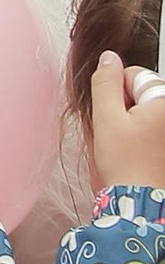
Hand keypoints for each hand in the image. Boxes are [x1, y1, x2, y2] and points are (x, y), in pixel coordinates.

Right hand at [88, 50, 164, 198]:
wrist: (140, 205)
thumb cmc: (126, 166)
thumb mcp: (106, 119)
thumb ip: (105, 82)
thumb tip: (108, 58)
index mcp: (164, 101)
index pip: (134, 75)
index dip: (115, 93)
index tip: (114, 117)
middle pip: (144, 92)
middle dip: (127, 108)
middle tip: (121, 133)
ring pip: (148, 111)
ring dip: (135, 122)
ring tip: (129, 146)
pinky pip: (154, 128)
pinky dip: (144, 135)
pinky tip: (137, 152)